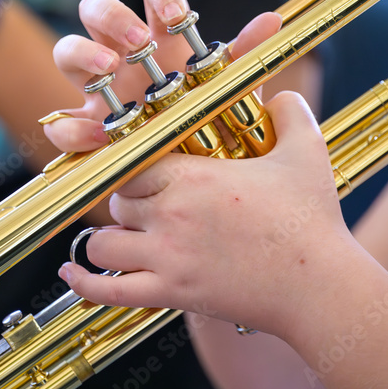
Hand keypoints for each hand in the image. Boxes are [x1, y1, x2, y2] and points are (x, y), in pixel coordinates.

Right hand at [43, 0, 282, 151]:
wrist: (193, 179)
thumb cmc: (208, 122)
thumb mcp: (229, 91)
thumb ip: (244, 57)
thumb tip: (271, 21)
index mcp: (159, 38)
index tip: (176, 16)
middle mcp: (122, 55)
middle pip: (95, 9)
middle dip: (111, 16)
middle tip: (136, 41)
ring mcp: (97, 90)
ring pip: (67, 50)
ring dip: (82, 53)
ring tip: (108, 72)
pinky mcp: (84, 128)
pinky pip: (61, 122)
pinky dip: (72, 126)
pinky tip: (100, 136)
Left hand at [60, 94, 352, 338]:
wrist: (318, 286)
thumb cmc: (312, 221)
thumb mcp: (306, 153)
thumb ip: (290, 113)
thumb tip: (280, 94)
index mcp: (193, 176)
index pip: (133, 163)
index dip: (136, 169)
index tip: (146, 173)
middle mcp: (170, 214)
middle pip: (116, 202)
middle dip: (125, 204)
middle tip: (146, 208)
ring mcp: (166, 258)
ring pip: (103, 244)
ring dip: (108, 240)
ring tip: (123, 239)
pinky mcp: (170, 294)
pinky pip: (108, 292)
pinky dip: (84, 285)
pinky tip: (69, 275)